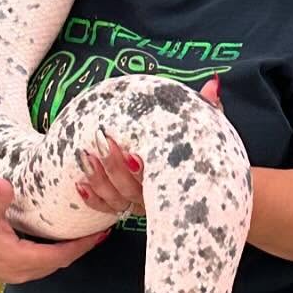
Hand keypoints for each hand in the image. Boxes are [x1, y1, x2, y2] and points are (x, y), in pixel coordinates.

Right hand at [0, 178, 108, 282]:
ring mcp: (18, 274)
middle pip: (62, 262)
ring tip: (88, 234)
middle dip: (82, 247)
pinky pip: (43, 265)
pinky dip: (57, 254)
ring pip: (53, 265)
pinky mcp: (13, 271)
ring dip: (71, 252)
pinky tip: (64, 240)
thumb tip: (2, 183)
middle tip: (101, 230)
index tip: (100, 233)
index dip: (82, 245)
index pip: (60, 255)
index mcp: (18, 259)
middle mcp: (22, 271)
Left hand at [75, 77, 226, 215]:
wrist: (209, 188)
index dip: (140, 171)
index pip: (156, 180)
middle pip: (131, 191)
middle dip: (113, 170)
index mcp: (176, 180)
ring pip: (116, 200)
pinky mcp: (127, 206)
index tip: (131, 154)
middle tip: (102, 143)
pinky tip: (80, 184)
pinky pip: (107, 209)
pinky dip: (93, 199)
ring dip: (99, 179)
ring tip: (86, 156)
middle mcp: (157, 197)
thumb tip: (212, 82)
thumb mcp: (208, 132)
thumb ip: (209, 108)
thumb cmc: (202, 153)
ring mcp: (141, 204)